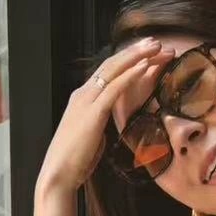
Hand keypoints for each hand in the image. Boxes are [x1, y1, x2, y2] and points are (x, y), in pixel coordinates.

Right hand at [37, 36, 175, 199]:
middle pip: (112, 65)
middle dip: (135, 51)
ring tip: (156, 46)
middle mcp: (83, 94)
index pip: (108, 72)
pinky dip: (130, 75)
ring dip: (137, 56)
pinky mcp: (92, 112)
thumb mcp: (92, 134)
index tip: (148, 53)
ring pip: (114, 70)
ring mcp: (86, 101)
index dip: (128, 60)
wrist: (58, 174)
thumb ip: (101, 121)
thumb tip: (111, 120)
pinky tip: (145, 66)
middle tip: (157, 41)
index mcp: (82, 98)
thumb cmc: (75, 159)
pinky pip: (114, 88)